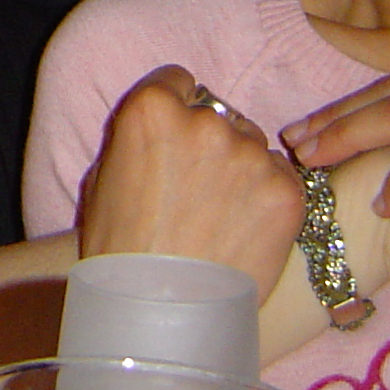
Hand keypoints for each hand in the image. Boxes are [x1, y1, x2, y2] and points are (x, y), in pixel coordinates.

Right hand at [78, 64, 304, 302]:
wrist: (160, 309)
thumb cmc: (120, 247)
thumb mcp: (103, 175)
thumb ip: (138, 136)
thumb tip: (161, 127)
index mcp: (151, 109)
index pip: (178, 80)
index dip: (176, 109)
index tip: (176, 138)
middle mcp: (205, 120)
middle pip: (219, 113)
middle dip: (210, 141)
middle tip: (198, 187)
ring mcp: (250, 154)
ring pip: (253, 144)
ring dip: (241, 167)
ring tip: (223, 214)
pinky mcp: (286, 190)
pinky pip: (282, 175)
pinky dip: (268, 195)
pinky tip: (245, 226)